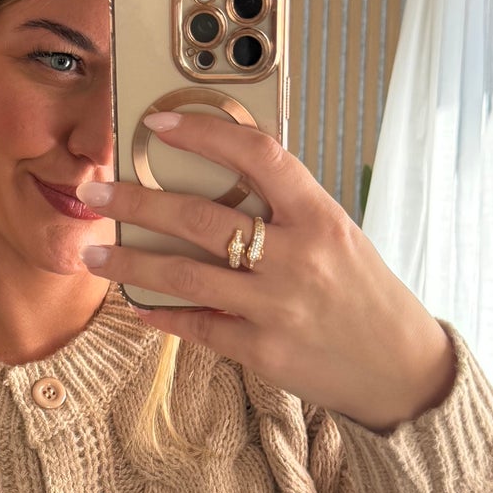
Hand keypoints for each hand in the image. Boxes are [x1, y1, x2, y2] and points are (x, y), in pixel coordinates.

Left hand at [77, 111, 456, 433]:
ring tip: (92, 252)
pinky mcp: (263, 351)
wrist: (400, 369)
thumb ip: (287, 210)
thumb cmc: (364, 295)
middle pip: (201, 218)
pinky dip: (163, 313)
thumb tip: (219, 180)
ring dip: (130, 260)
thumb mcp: (338, 236)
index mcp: (320, 217)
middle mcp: (298, 258)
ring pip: (186, 274)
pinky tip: (137, 304)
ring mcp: (277, 307)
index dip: (205, 132)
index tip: (158, 124)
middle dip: (137, 200)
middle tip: (94, 191)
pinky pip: (198, 326)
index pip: (258, 156)